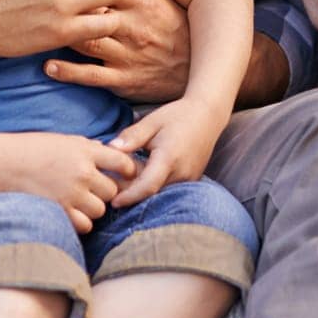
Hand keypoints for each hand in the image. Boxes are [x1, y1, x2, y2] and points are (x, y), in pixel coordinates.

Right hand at [0, 133, 136, 233]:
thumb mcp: (60, 140)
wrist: (1, 164)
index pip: (122, 161)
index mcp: (84, 150)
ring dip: (92, 208)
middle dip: (104, 192)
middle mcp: (82, 172)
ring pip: (100, 210)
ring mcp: (72, 193)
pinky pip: (85, 225)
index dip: (127, 170)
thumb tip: (104, 151)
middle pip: (112, 190)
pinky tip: (70, 214)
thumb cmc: (28, 149)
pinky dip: (81, 222)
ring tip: (77, 202)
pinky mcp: (61, 212)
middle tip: (91, 191)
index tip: (123, 174)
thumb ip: (84, 147)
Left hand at [43, 0, 189, 102]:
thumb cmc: (173, 27)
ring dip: (60, 34)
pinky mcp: (124, 80)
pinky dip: (67, 72)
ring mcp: (128, 56)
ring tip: (37, 29)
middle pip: (91, 11)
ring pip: (87, 41)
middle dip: (64, 5)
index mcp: (143, 3)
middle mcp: (134, 28)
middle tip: (37, 0)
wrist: (198, 70)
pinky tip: (47, 66)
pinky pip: (91, 76)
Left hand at [107, 97, 224, 207]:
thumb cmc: (178, 116)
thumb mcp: (151, 122)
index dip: (129, 196)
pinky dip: (154, 185)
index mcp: (169, 158)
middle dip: (131, 193)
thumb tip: (110, 149)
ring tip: (123, 180)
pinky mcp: (191, 179)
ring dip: (142, 189)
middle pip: (152, 192)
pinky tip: (142, 174)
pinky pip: (169, 187)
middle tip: (110, 188)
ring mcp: (188, 178)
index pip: (147, 186)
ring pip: (160, 191)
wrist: (208, 115)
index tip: (113, 201)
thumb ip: (131, 136)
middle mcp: (181, 173)